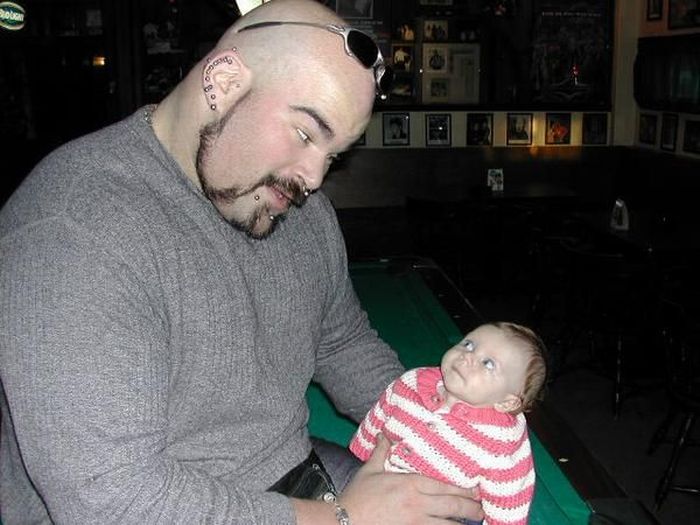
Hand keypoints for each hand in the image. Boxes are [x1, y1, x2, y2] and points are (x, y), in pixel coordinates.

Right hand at [339, 434, 483, 524]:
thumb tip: (383, 434)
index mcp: (410, 485)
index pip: (444, 486)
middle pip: (453, 506)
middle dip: (471, 508)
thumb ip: (380, 452)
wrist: (344, 522)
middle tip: (482, 508)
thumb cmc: (357, 496)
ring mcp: (416, 524)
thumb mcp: (369, 471)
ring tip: (475, 522)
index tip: (475, 489)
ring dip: (463, 524)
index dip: (464, 489)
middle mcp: (418, 504)